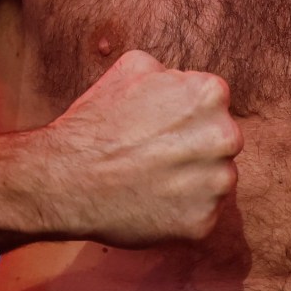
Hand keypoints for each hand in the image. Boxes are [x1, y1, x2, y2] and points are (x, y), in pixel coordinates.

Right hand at [21, 50, 242, 246]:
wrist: (66, 180)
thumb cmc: (95, 124)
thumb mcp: (131, 68)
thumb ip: (168, 72)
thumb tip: (180, 79)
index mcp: (210, 95)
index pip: (212, 106)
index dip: (184, 118)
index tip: (160, 129)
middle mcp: (224, 137)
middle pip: (220, 143)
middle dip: (194, 149)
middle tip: (155, 157)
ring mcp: (217, 183)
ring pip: (214, 180)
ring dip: (191, 182)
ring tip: (151, 181)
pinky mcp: (204, 221)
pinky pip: (201, 214)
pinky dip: (180, 213)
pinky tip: (150, 204)